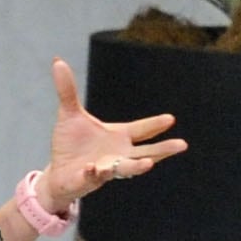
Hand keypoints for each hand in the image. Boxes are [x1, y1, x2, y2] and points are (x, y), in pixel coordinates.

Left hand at [41, 59, 184, 209]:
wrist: (58, 172)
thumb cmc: (70, 143)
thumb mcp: (68, 114)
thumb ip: (67, 90)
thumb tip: (58, 61)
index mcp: (120, 136)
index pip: (142, 130)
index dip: (156, 124)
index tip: (170, 119)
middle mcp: (119, 153)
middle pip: (146, 152)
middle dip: (163, 149)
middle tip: (182, 144)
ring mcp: (108, 168)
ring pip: (127, 168)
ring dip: (137, 166)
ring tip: (149, 164)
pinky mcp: (90, 179)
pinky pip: (94, 175)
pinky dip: (94, 172)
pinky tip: (93, 168)